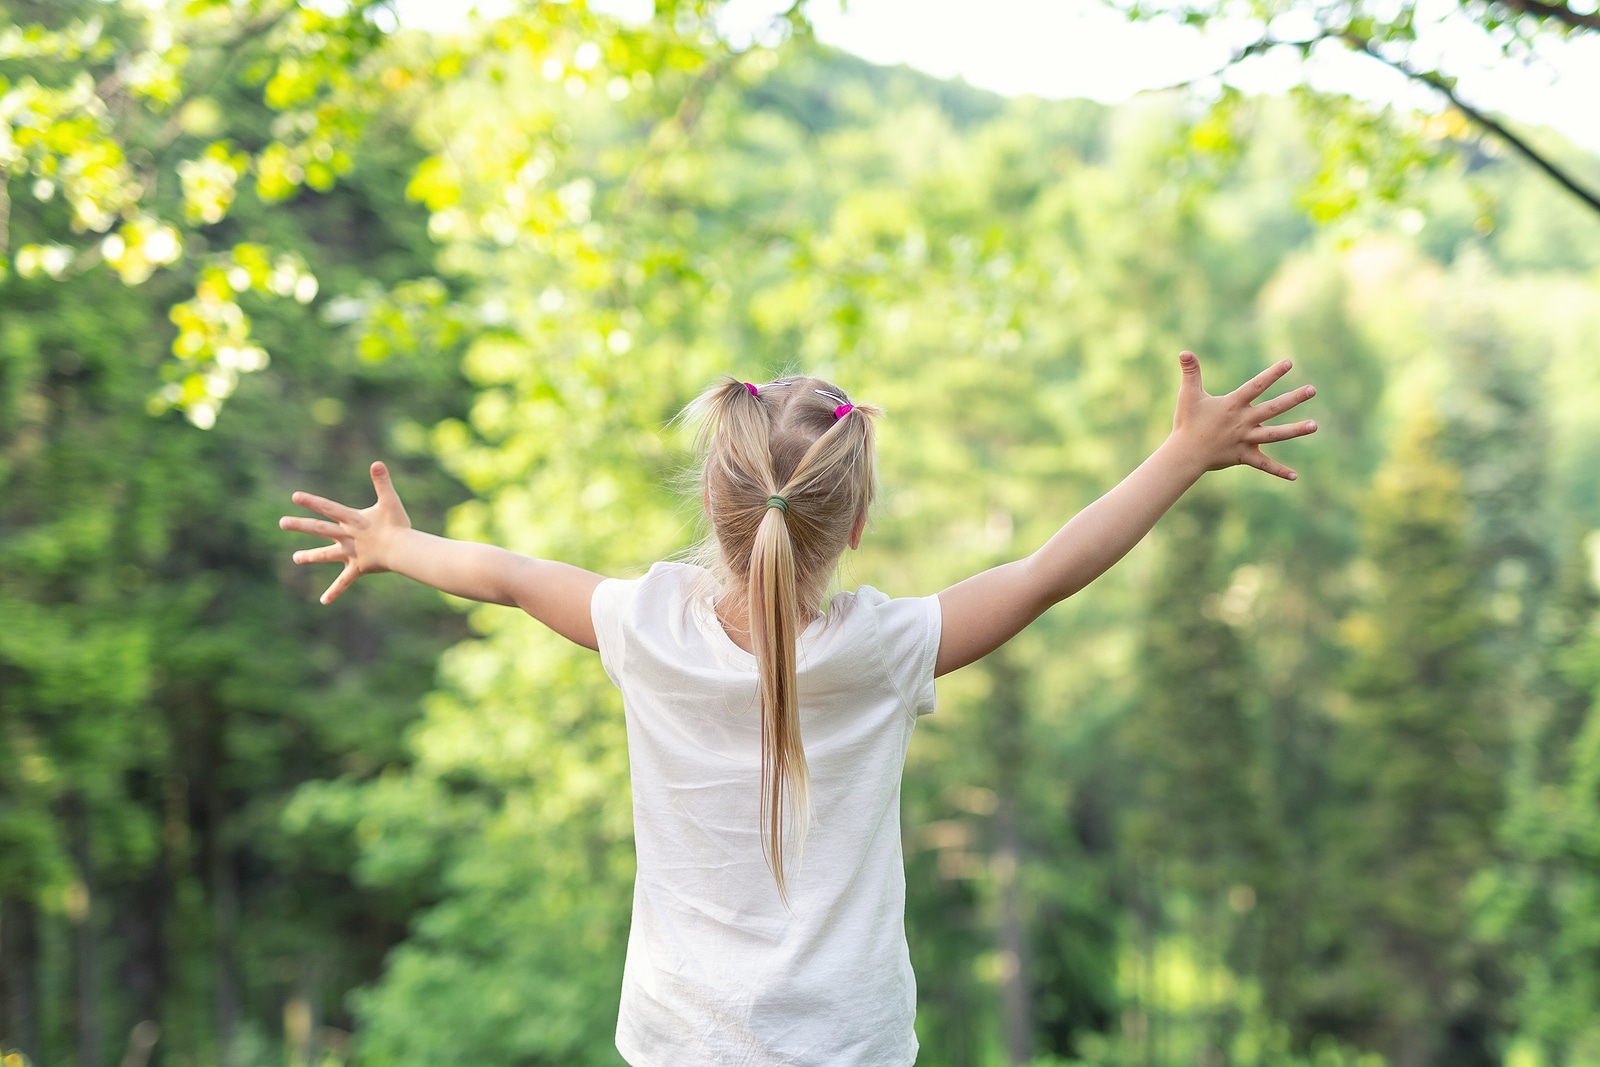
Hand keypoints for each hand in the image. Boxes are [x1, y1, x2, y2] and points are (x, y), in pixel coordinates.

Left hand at [279, 461, 411, 603]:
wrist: (403, 550)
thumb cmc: (398, 525)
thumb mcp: (390, 501)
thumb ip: (382, 482)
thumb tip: (377, 463)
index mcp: (353, 520)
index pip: (328, 508)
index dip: (312, 502)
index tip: (295, 496)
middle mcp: (347, 536)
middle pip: (320, 530)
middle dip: (300, 525)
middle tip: (282, 523)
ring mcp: (350, 553)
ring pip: (326, 555)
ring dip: (311, 556)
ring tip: (296, 558)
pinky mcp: (357, 568)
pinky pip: (344, 581)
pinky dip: (334, 591)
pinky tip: (323, 601)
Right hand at [1171, 350, 1317, 479]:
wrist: (1184, 454)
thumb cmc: (1187, 423)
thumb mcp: (1188, 395)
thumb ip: (1191, 373)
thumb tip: (1184, 352)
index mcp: (1232, 405)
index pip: (1256, 386)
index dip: (1272, 374)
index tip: (1289, 363)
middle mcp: (1242, 421)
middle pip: (1273, 408)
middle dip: (1293, 399)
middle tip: (1312, 390)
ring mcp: (1245, 439)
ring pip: (1275, 435)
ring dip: (1295, 430)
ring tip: (1314, 425)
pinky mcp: (1244, 456)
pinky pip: (1264, 464)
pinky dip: (1278, 471)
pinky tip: (1294, 476)